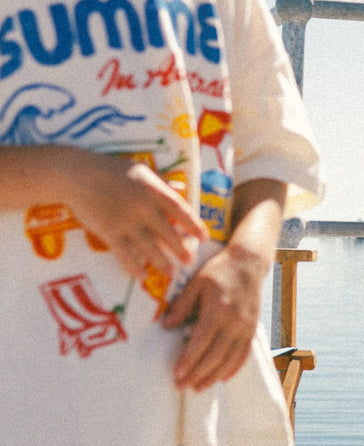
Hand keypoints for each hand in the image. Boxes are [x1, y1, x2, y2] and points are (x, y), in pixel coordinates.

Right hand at [66, 152, 206, 278]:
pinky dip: (133, 266)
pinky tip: (141, 275)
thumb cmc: (110, 170)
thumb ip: (162, 181)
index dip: (194, 225)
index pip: (181, 210)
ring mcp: (126, 221)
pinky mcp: (109, 231)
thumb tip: (181, 187)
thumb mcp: (140, 171)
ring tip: (170, 273)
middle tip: (190, 261)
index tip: (204, 238)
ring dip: (162, 262)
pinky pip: (125, 254)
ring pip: (150, 247)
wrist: (76, 174)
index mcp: (154, 190)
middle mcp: (144, 207)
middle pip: (169, 232)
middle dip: (181, 249)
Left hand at [163, 243, 265, 390]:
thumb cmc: (219, 271)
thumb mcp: (196, 282)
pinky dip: (233, 368)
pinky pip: (243, 354)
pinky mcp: (252, 329)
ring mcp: (245, 327)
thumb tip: (166, 326)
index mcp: (217, 309)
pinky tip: (222, 378)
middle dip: (198, 373)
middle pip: (215, 355)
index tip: (177, 373)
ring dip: (213, 376)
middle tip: (182, 386)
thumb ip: (182, 305)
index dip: (189, 360)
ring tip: (198, 388)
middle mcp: (234, 321)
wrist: (249, 263)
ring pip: (230, 359)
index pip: (201, 341)